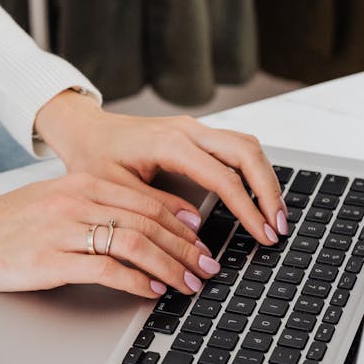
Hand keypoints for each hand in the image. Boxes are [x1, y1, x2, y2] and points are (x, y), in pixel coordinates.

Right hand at [0, 173, 220, 298]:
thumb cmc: (1, 225)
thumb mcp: (50, 203)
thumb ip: (90, 209)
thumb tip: (134, 229)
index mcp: (80, 182)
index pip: (146, 199)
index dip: (182, 222)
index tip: (203, 239)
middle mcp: (76, 200)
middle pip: (149, 221)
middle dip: (187, 247)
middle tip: (209, 268)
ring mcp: (63, 228)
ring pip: (136, 243)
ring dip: (171, 266)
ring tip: (190, 284)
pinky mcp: (50, 259)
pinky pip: (107, 269)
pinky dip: (138, 281)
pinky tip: (152, 292)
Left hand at [33, 90, 287, 249]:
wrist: (85, 130)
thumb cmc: (93, 157)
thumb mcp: (115, 189)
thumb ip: (155, 208)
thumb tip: (194, 229)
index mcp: (169, 143)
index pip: (223, 177)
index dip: (247, 208)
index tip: (262, 234)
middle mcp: (188, 130)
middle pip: (247, 153)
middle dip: (269, 191)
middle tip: (277, 227)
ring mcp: (194, 129)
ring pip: (247, 146)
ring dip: (265, 179)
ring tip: (274, 215)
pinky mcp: (196, 134)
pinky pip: (235, 147)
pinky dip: (253, 170)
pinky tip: (257, 196)